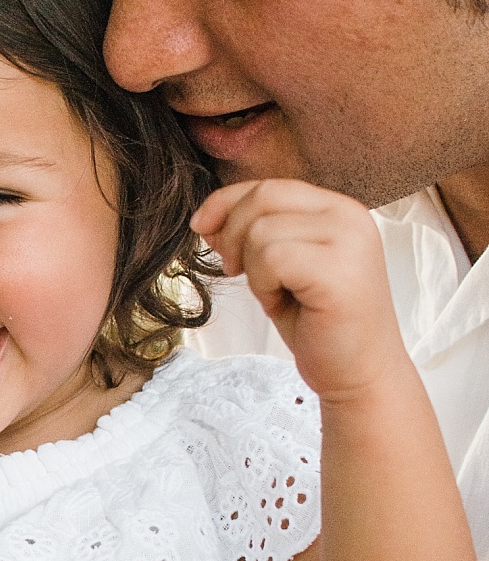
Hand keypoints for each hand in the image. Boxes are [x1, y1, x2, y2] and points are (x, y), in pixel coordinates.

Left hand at [192, 179, 409, 403]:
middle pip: (262, 197)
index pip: (270, 185)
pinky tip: (283, 303)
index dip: (227, 203)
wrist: (358, 374)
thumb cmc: (319, 325)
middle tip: (235, 272)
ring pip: (261, 230)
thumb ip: (255, 235)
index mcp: (339, 209)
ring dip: (254, 270)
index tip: (202, 228)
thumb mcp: (280, 269)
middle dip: (232, 234)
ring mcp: (348, 240)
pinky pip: (271, 257)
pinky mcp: (338, 270)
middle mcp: (349, 215)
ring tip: (278, 295)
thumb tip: (207, 218)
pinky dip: (263, 285)